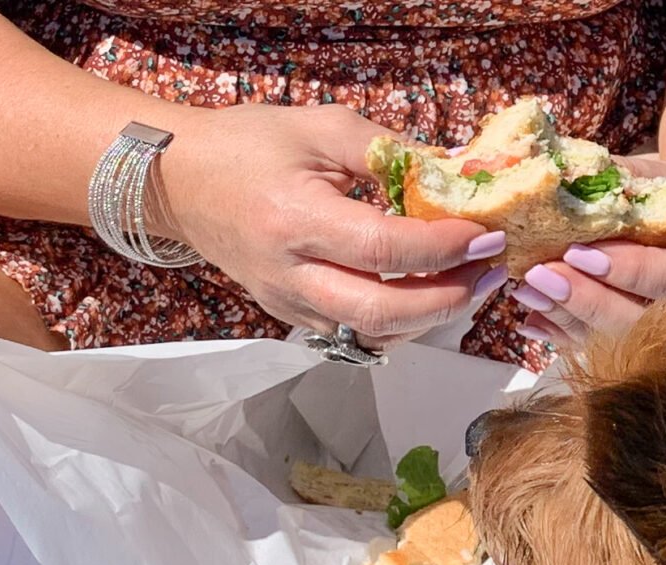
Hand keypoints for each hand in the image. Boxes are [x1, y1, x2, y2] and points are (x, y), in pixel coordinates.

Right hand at [154, 104, 507, 345]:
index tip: (486, 234)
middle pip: (384, 312)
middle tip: (490, 270)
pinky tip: (429, 292)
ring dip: (434, 316)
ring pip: (376, 333)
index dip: (444, 248)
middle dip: (451, 298)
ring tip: (470, 280)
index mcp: (294, 218)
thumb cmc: (247, 145)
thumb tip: (460, 172)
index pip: (384, 251)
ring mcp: (289, 302)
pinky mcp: (292, 315)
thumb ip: (390, 149)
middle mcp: (289, 272)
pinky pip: (359, 335)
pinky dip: (404, 322)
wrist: (175, 180)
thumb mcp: (320, 128)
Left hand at [511, 158, 665, 348]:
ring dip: (569, 318)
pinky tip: (533, 323)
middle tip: (540, 276)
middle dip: (588, 299)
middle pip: (645, 319)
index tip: (577, 252)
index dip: (626, 268)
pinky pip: (605, 350)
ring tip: (527, 293)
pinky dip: (566, 337)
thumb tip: (568, 173)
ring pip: (620, 340)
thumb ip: (629, 181)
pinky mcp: (651, 346)